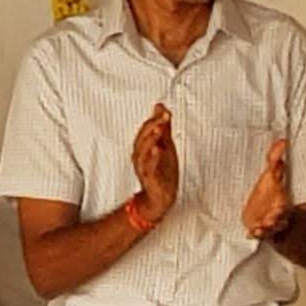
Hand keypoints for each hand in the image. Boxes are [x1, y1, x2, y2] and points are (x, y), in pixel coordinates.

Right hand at [131, 104, 177, 221]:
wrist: (162, 197)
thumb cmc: (162, 171)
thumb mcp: (166, 145)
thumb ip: (164, 128)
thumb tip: (161, 107)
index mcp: (143, 147)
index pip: (146, 129)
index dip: (154, 118)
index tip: (163, 109)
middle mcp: (139, 156)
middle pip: (142, 138)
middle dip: (152, 125)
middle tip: (162, 116)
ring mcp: (143, 168)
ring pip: (142, 151)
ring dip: (150, 139)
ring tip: (159, 129)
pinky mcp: (149, 179)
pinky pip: (148, 167)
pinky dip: (152, 158)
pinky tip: (157, 149)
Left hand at [243, 139, 291, 238]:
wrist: (259, 205)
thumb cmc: (266, 190)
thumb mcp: (269, 174)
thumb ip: (274, 158)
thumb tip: (282, 140)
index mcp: (281, 201)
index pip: (284, 206)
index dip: (282, 208)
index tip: (279, 208)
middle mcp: (276, 214)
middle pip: (278, 220)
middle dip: (275, 220)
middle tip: (269, 219)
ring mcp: (267, 223)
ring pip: (269, 229)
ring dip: (265, 230)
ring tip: (259, 228)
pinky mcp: (258, 229)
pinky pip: (258, 235)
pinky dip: (255, 234)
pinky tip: (250, 233)